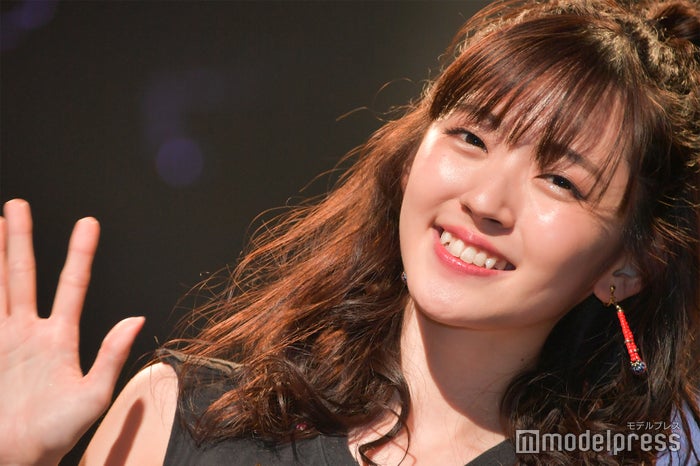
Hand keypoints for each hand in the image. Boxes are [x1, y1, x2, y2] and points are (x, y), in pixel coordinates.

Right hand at [0, 200, 143, 465]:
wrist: (15, 458)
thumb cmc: (56, 434)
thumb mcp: (93, 395)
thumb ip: (112, 355)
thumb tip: (137, 317)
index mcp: (59, 337)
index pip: (71, 284)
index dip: (80, 253)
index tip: (88, 222)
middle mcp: (28, 332)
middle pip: (23, 275)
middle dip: (20, 240)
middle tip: (18, 205)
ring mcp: (1, 339)